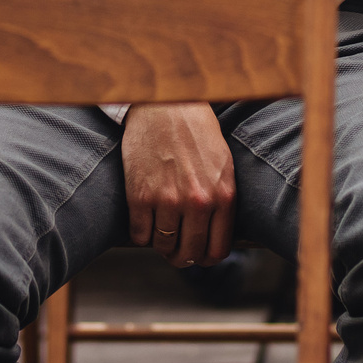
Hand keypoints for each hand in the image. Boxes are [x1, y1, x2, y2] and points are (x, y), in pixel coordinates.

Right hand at [122, 101, 234, 267]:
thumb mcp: (222, 164)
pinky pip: (139, 235)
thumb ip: (221, 200)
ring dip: (160, 243)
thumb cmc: (196, 132)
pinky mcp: (141, 196)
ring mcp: (168, 200)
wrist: (166, 105)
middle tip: (174, 249)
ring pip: (163, 246)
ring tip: (159, 228)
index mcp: (223, 195)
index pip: (216, 250)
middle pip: (189, 254)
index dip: (204, 257)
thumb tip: (214, 237)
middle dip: (181, 256)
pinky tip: (144, 219)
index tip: (196, 253)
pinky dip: (140, 233)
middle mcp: (198, 201)